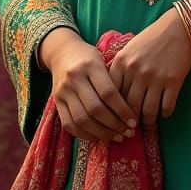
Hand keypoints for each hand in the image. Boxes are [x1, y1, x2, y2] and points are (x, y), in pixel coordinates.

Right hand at [39, 27, 136, 141]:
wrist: (62, 52)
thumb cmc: (89, 57)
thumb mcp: (103, 61)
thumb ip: (113, 81)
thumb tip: (132, 110)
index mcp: (91, 65)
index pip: (108, 93)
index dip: (122, 110)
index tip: (134, 121)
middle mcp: (75, 78)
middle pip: (95, 109)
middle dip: (114, 125)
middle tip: (128, 132)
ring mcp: (63, 91)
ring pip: (82, 120)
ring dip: (102, 133)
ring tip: (117, 137)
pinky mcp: (57, 102)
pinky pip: (69, 125)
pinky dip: (85, 134)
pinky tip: (99, 136)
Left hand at [108, 8, 190, 128]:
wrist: (179, 28)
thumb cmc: (151, 39)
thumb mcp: (129, 49)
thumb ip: (119, 69)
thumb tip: (112, 96)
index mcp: (122, 62)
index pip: (111, 94)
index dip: (113, 110)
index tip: (116, 118)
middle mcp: (137, 71)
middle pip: (128, 107)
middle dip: (129, 121)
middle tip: (130, 129)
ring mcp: (155, 77)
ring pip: (147, 111)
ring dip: (147, 123)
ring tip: (147, 126)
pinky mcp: (173, 81)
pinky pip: (166, 107)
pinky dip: (164, 114)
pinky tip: (163, 113)